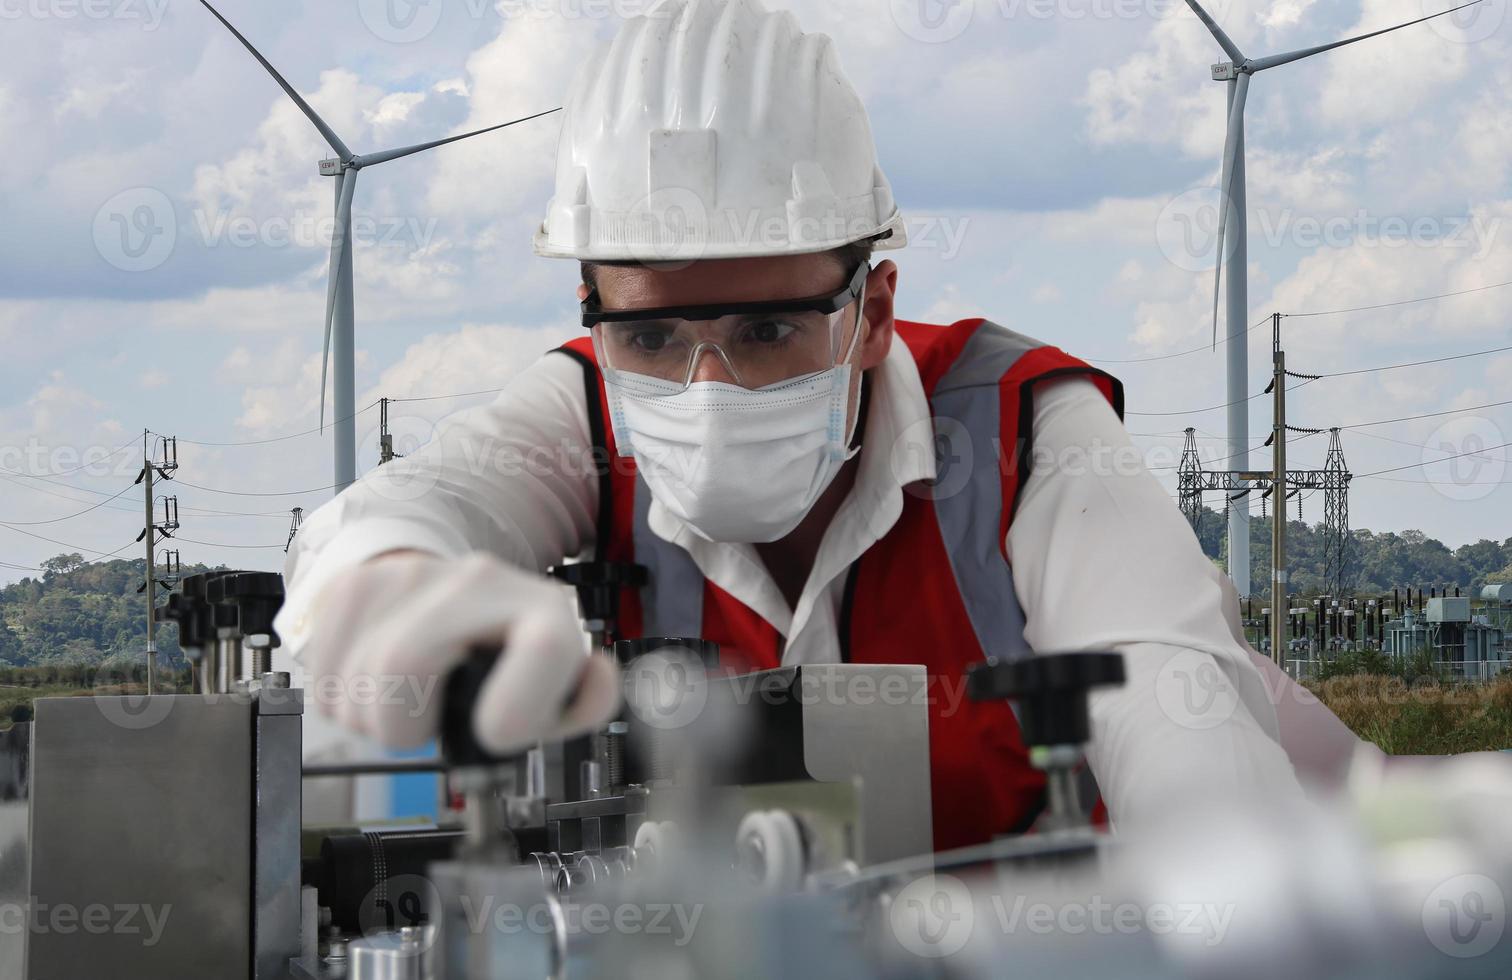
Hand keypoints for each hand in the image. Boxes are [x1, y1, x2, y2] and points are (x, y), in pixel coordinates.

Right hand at [302, 551, 620, 752]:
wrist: (454, 591)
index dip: (514, 711)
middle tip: (427, 725)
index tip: (494, 733)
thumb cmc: (509, 653)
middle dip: (404, 726)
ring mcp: (411, 574)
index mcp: (543, 611)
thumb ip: (589, 699)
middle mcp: (479, 581)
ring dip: (369, 719)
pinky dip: (340, 703)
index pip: (543, 649)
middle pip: (401, 664)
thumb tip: (594, 676)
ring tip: (404, 705)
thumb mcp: (561, 685)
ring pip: (353, 676)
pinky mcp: (357, 584)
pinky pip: (322, 673)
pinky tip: (373, 688)